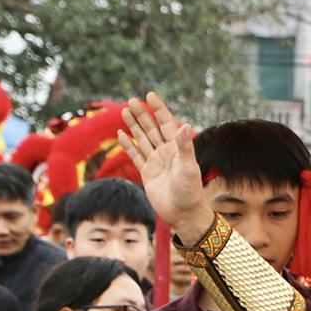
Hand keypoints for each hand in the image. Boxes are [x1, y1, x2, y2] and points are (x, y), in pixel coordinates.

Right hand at [119, 92, 213, 243]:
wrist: (182, 214)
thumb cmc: (190, 192)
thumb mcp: (188, 168)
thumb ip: (185, 147)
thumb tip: (185, 126)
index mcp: (178, 148)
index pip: (166, 124)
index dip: (158, 109)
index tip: (150, 95)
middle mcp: (166, 152)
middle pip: (152, 129)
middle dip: (142, 114)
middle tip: (131, 100)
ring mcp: (156, 162)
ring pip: (143, 139)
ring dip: (134, 125)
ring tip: (125, 111)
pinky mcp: (147, 173)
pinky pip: (136, 156)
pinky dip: (129, 145)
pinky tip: (121, 134)